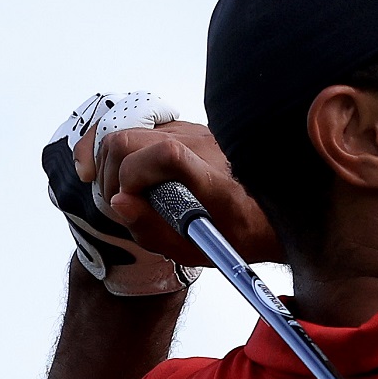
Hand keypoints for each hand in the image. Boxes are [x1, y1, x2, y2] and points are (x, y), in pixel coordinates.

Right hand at [82, 116, 285, 267]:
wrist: (267, 212)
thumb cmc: (235, 234)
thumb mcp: (193, 250)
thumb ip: (152, 229)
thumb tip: (118, 204)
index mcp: (212, 181)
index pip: (167, 154)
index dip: (133, 175)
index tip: (128, 201)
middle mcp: (201, 147)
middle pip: (129, 139)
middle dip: (110, 173)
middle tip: (119, 202)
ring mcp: (192, 132)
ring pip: (127, 131)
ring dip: (112, 162)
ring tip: (124, 191)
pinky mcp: (183, 128)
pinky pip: (139, 129)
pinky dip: (123, 151)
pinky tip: (127, 174)